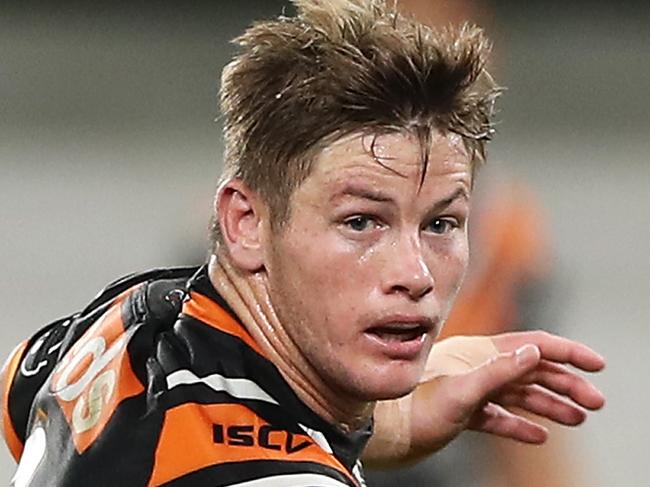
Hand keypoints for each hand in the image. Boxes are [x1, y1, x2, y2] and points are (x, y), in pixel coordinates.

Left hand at [365, 331, 604, 465]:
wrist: (387, 431)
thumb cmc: (416, 408)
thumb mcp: (461, 390)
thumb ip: (496, 371)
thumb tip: (535, 352)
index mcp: (479, 353)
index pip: (532, 345)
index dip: (566, 352)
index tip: (596, 364)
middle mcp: (478, 367)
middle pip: (532, 371)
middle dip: (566, 384)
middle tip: (596, 402)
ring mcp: (472, 390)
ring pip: (520, 395)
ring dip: (550, 405)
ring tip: (578, 418)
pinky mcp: (464, 414)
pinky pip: (500, 418)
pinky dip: (521, 425)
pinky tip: (539, 436)